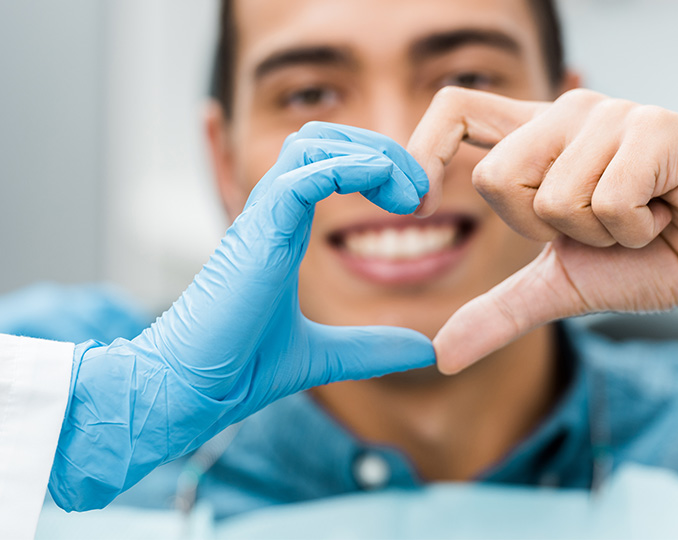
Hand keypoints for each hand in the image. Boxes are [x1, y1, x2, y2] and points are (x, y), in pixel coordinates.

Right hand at [49, 122, 434, 509]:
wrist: (191, 388)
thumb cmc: (241, 367)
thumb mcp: (328, 355)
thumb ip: (373, 347)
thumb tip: (425, 351)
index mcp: (285, 228)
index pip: (329, 162)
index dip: (377, 167)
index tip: (416, 204)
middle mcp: (272, 213)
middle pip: (325, 138)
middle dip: (380, 149)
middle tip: (420, 193)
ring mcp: (263, 218)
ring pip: (313, 143)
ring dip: (370, 154)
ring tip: (408, 195)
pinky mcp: (259, 232)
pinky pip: (304, 175)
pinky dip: (348, 168)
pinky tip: (383, 186)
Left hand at [408, 87, 677, 373]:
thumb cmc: (645, 257)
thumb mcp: (559, 285)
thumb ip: (498, 310)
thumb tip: (440, 355)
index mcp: (534, 139)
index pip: (454, 111)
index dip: (424, 150)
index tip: (420, 205)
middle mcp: (565, 114)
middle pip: (495, 179)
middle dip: (540, 231)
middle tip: (593, 227)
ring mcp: (611, 115)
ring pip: (554, 198)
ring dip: (598, 235)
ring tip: (636, 219)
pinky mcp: (657, 127)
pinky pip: (608, 201)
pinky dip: (633, 231)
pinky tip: (662, 213)